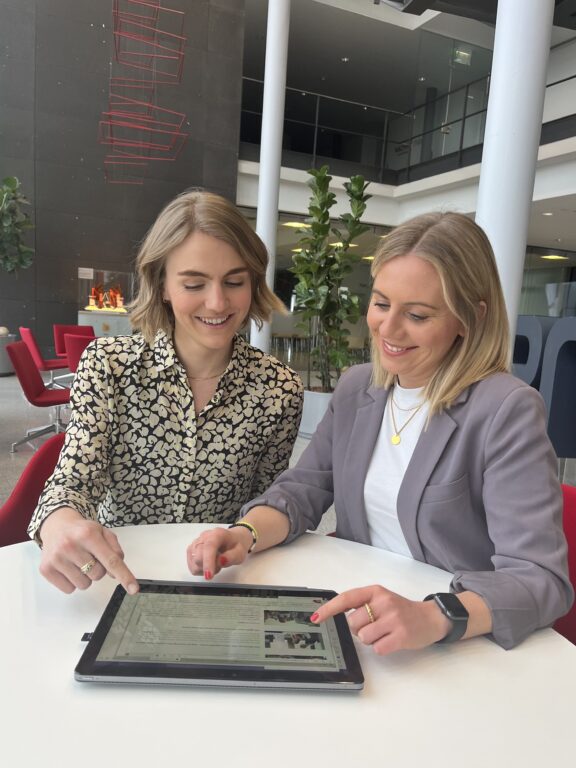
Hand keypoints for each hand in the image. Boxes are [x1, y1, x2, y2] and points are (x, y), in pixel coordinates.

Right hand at [38, 507, 138, 594]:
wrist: (56, 526)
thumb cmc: (82, 531)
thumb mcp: (103, 533)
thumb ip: (115, 550)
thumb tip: (115, 573)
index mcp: (88, 534)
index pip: (111, 560)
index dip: (124, 575)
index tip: (133, 588)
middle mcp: (71, 545)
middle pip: (98, 575)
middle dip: (98, 568)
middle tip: (89, 556)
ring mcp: (57, 558)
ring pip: (84, 584)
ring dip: (85, 576)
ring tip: (78, 561)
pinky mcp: (46, 569)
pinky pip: (69, 589)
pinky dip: (72, 581)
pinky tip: (68, 567)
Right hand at [187, 526, 252, 579]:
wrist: (233, 539)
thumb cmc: (236, 545)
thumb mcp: (240, 552)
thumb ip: (232, 557)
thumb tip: (221, 561)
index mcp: (217, 534)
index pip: (209, 546)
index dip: (208, 561)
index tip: (209, 576)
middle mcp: (204, 537)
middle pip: (198, 556)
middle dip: (208, 566)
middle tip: (220, 565)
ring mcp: (196, 542)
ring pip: (193, 562)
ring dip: (204, 568)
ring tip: (215, 564)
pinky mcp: (191, 549)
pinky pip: (191, 565)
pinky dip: (199, 569)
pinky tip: (208, 564)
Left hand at [310, 585, 450, 654]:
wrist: (430, 618)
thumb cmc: (402, 610)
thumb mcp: (382, 599)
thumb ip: (362, 604)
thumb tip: (336, 615)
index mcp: (376, 591)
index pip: (346, 598)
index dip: (329, 609)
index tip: (315, 617)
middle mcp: (384, 602)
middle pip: (353, 623)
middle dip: (359, 630)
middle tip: (374, 626)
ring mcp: (393, 618)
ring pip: (364, 637)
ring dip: (370, 640)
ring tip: (384, 633)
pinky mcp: (401, 635)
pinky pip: (377, 648)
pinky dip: (381, 648)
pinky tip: (391, 641)